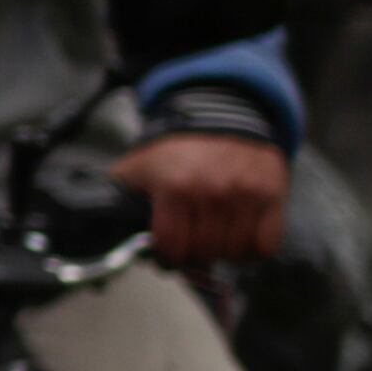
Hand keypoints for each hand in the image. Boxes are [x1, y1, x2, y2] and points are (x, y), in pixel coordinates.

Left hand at [113, 132, 287, 265]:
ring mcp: (246, 195)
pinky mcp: (272, 196)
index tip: (167, 257)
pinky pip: (265, 246)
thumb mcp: (139, 166)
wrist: (222, 111)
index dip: (167, 259)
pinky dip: (251, 250)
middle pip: (203, 254)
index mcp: (175, 186)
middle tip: (190, 248)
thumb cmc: (178, 147)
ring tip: (213, 238)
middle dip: (193, 257)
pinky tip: (237, 236)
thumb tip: (99, 229)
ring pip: (234, 254)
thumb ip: (119, 197)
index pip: (172, 247)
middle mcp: (212, 191)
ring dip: (222, 253)